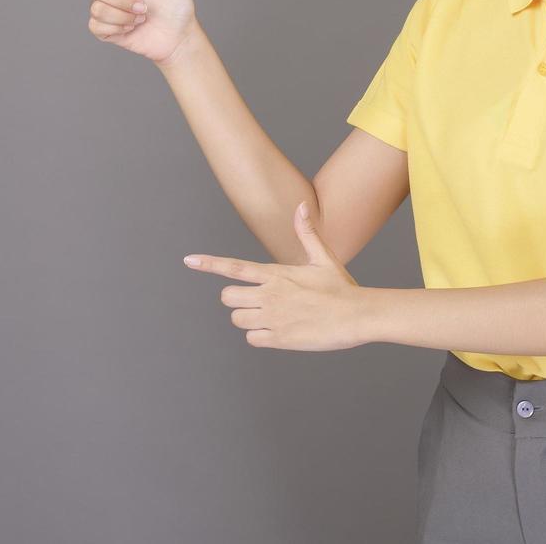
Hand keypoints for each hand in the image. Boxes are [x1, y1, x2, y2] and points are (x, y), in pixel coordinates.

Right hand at [32, 0, 197, 64]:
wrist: (177, 36)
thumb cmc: (177, 1)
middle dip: (122, 0)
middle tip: (144, 7)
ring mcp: (105, 6)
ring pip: (97, 9)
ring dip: (124, 17)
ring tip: (141, 18)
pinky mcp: (104, 28)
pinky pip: (97, 27)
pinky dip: (117, 30)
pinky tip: (131, 30)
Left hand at [182, 201, 369, 351]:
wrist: (357, 316)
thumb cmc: (341, 288)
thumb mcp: (324, 258)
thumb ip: (307, 233)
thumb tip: (301, 205)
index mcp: (276, 274)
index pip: (234, 267)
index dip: (208, 264)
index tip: (189, 260)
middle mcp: (269, 294)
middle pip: (228, 298)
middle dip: (235, 300)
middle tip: (254, 301)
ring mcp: (272, 317)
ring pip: (237, 320)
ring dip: (248, 319)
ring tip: (272, 317)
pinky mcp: (279, 338)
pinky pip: (252, 339)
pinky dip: (260, 337)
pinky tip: (278, 332)